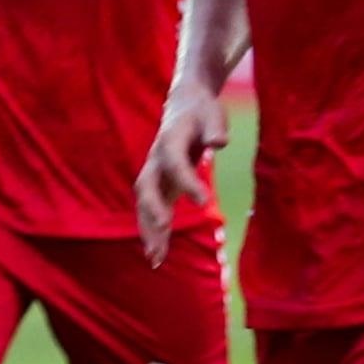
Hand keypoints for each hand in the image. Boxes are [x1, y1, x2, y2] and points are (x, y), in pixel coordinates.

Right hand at [137, 84, 226, 263]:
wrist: (184, 105)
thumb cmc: (202, 111)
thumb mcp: (213, 113)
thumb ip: (215, 127)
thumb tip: (218, 143)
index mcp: (170, 140)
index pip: (176, 163)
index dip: (188, 182)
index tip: (204, 202)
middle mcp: (156, 159)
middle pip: (147, 187)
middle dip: (153, 210)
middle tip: (164, 230)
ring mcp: (155, 174)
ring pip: (145, 204)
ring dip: (148, 230)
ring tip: (155, 258)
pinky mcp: (160, 186)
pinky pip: (152, 211)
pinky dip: (153, 233)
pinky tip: (157, 256)